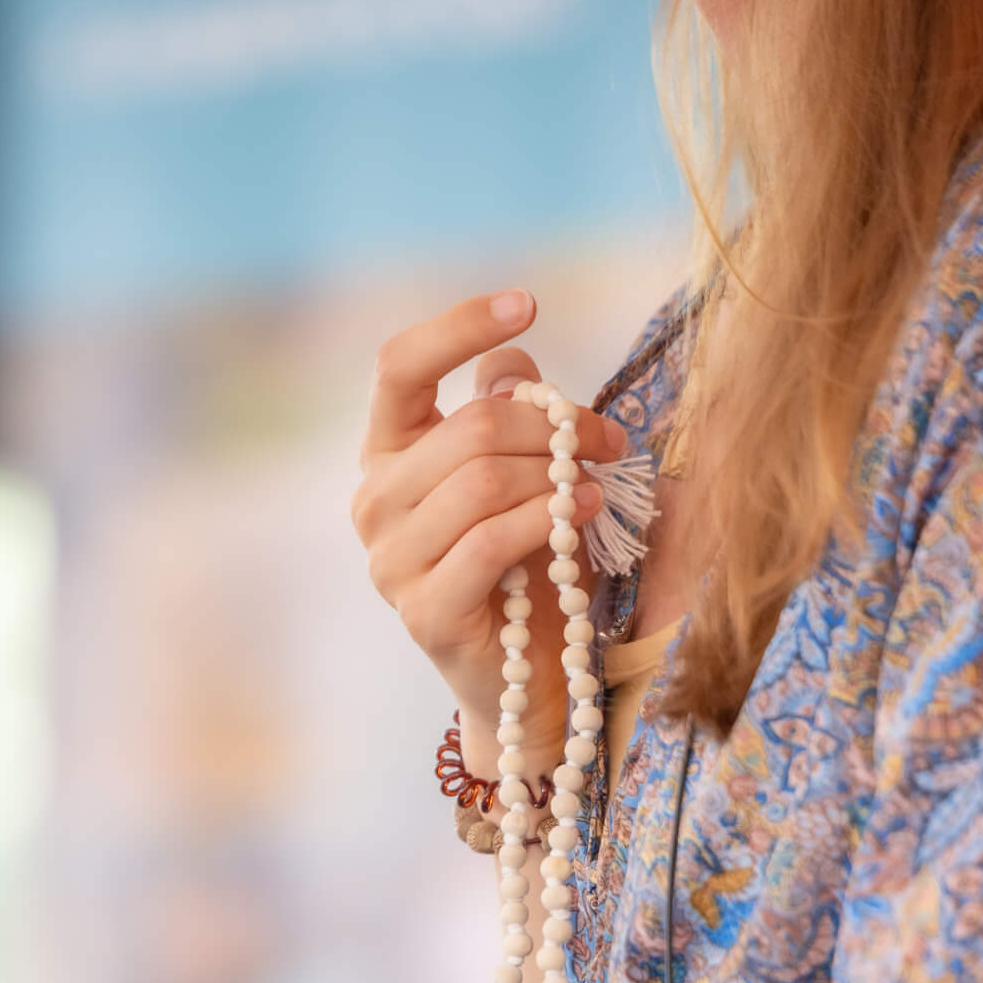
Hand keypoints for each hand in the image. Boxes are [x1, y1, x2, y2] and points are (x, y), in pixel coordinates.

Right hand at [352, 287, 627, 773]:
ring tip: (595, 485)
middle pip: (466, 429)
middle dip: (550, 426)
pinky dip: (545, 522)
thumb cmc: (527, 567)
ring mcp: (390, 562)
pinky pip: (489, 542)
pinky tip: (581, 516)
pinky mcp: (423, 611)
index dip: (458, 326)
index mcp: (390, 456)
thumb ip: (508, 416)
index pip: (399, 366)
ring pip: (479, 483)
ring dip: (553, 478)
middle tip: (607, 439)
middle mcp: (375, 503)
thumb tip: (510, 360)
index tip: (526, 305)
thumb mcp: (522, 478)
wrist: (529, 678)